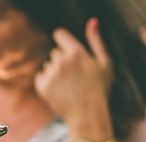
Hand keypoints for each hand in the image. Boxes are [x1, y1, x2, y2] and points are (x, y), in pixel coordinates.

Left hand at [35, 19, 114, 139]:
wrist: (88, 116)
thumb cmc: (99, 89)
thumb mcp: (105, 63)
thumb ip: (97, 41)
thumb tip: (92, 21)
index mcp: (76, 52)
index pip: (59, 34)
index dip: (63, 41)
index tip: (68, 51)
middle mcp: (61, 61)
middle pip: (55, 52)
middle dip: (63, 61)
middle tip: (75, 77)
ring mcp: (51, 74)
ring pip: (48, 65)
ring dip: (55, 73)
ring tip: (69, 87)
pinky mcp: (42, 86)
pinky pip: (40, 77)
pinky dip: (47, 83)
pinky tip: (59, 91)